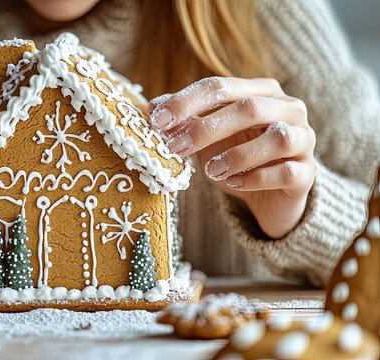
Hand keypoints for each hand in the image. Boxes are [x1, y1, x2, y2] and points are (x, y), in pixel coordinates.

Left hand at [150, 77, 315, 238]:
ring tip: (209, 170)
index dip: (187, 101)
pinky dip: (256, 178)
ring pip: (276, 138)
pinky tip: (233, 184)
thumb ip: (185, 120)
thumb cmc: (236, 157)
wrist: (271, 196)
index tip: (157, 120)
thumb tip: (152, 108)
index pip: (220, 86)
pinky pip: (287, 172)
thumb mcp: (207, 137)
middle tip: (175, 148)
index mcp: (260, 92)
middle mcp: (288, 109)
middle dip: (206, 128)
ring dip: (237, 155)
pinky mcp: (307, 174)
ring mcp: (303, 140)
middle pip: (248, 108)